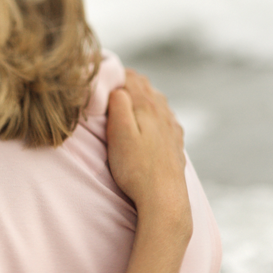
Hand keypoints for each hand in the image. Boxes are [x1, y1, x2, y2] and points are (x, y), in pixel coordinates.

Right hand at [107, 70, 190, 237]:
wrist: (164, 200)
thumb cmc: (135, 168)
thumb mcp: (119, 133)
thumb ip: (119, 105)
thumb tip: (118, 87)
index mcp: (148, 106)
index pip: (131, 77)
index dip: (114, 72)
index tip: (98, 72)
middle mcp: (164, 113)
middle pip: (145, 87)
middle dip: (126, 81)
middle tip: (107, 82)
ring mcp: (172, 128)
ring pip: (156, 101)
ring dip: (140, 96)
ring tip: (124, 97)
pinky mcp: (175, 143)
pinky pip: (164, 117)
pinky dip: (152, 111)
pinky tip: (147, 120)